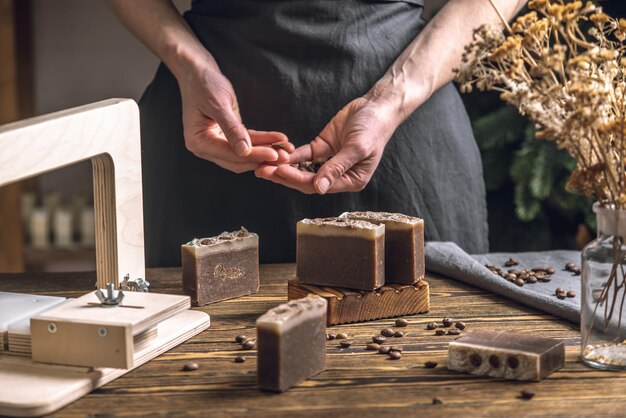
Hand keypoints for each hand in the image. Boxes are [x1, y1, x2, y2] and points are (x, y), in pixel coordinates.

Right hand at [178, 65, 292, 172]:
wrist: (198, 72)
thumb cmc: (204, 84)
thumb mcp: (218, 105)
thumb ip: (231, 128)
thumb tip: (244, 150)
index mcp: (198, 142)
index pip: (229, 154)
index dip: (253, 155)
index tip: (274, 154)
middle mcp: (204, 147)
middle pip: (237, 159)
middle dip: (262, 158)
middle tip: (286, 156)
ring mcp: (215, 144)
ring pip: (244, 154)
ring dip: (265, 152)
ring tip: (287, 149)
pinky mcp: (226, 138)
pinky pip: (246, 142)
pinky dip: (262, 142)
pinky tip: (279, 139)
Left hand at [256, 97, 399, 193]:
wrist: (376, 106)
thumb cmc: (374, 128)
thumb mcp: (357, 148)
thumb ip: (337, 167)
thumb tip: (320, 188)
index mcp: (350, 180)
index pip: (319, 185)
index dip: (297, 179)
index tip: (280, 171)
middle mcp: (338, 175)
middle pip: (306, 180)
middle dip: (284, 176)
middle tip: (262, 171)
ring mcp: (328, 161)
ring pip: (302, 169)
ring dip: (283, 168)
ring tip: (262, 165)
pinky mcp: (322, 148)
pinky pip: (303, 154)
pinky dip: (290, 154)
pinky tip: (276, 153)